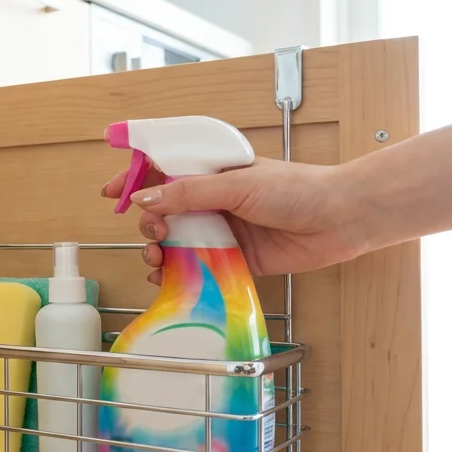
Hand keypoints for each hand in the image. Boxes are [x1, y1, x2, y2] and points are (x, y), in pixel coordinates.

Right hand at [102, 158, 368, 280]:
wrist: (340, 219)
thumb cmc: (296, 190)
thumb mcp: (237, 185)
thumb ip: (189, 194)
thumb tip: (144, 200)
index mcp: (213, 172)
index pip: (163, 170)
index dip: (134, 179)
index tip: (111, 194)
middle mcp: (214, 200)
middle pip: (164, 212)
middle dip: (148, 224)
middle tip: (154, 234)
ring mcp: (223, 231)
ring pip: (177, 242)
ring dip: (158, 252)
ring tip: (157, 259)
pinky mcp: (235, 260)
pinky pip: (198, 269)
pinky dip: (179, 276)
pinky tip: (168, 280)